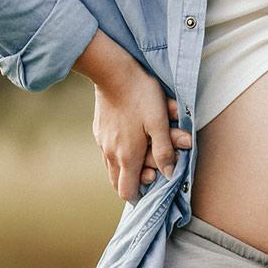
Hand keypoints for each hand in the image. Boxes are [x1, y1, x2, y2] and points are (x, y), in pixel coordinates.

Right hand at [91, 73, 191, 202]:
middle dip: (134, 182)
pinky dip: (118, 153)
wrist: (113, 73)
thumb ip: (164, 150)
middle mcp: (110, 154)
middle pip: (117, 183)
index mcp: (126, 156)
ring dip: (126, 167)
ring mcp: (102, 142)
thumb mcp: (159, 122)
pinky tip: (130, 139)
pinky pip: (107, 151)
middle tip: (151, 170)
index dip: (139, 195)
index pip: (126, 192)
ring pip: (111, 167)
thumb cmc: (141, 96)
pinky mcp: (99, 131)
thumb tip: (169, 174)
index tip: (152, 183)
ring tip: (142, 154)